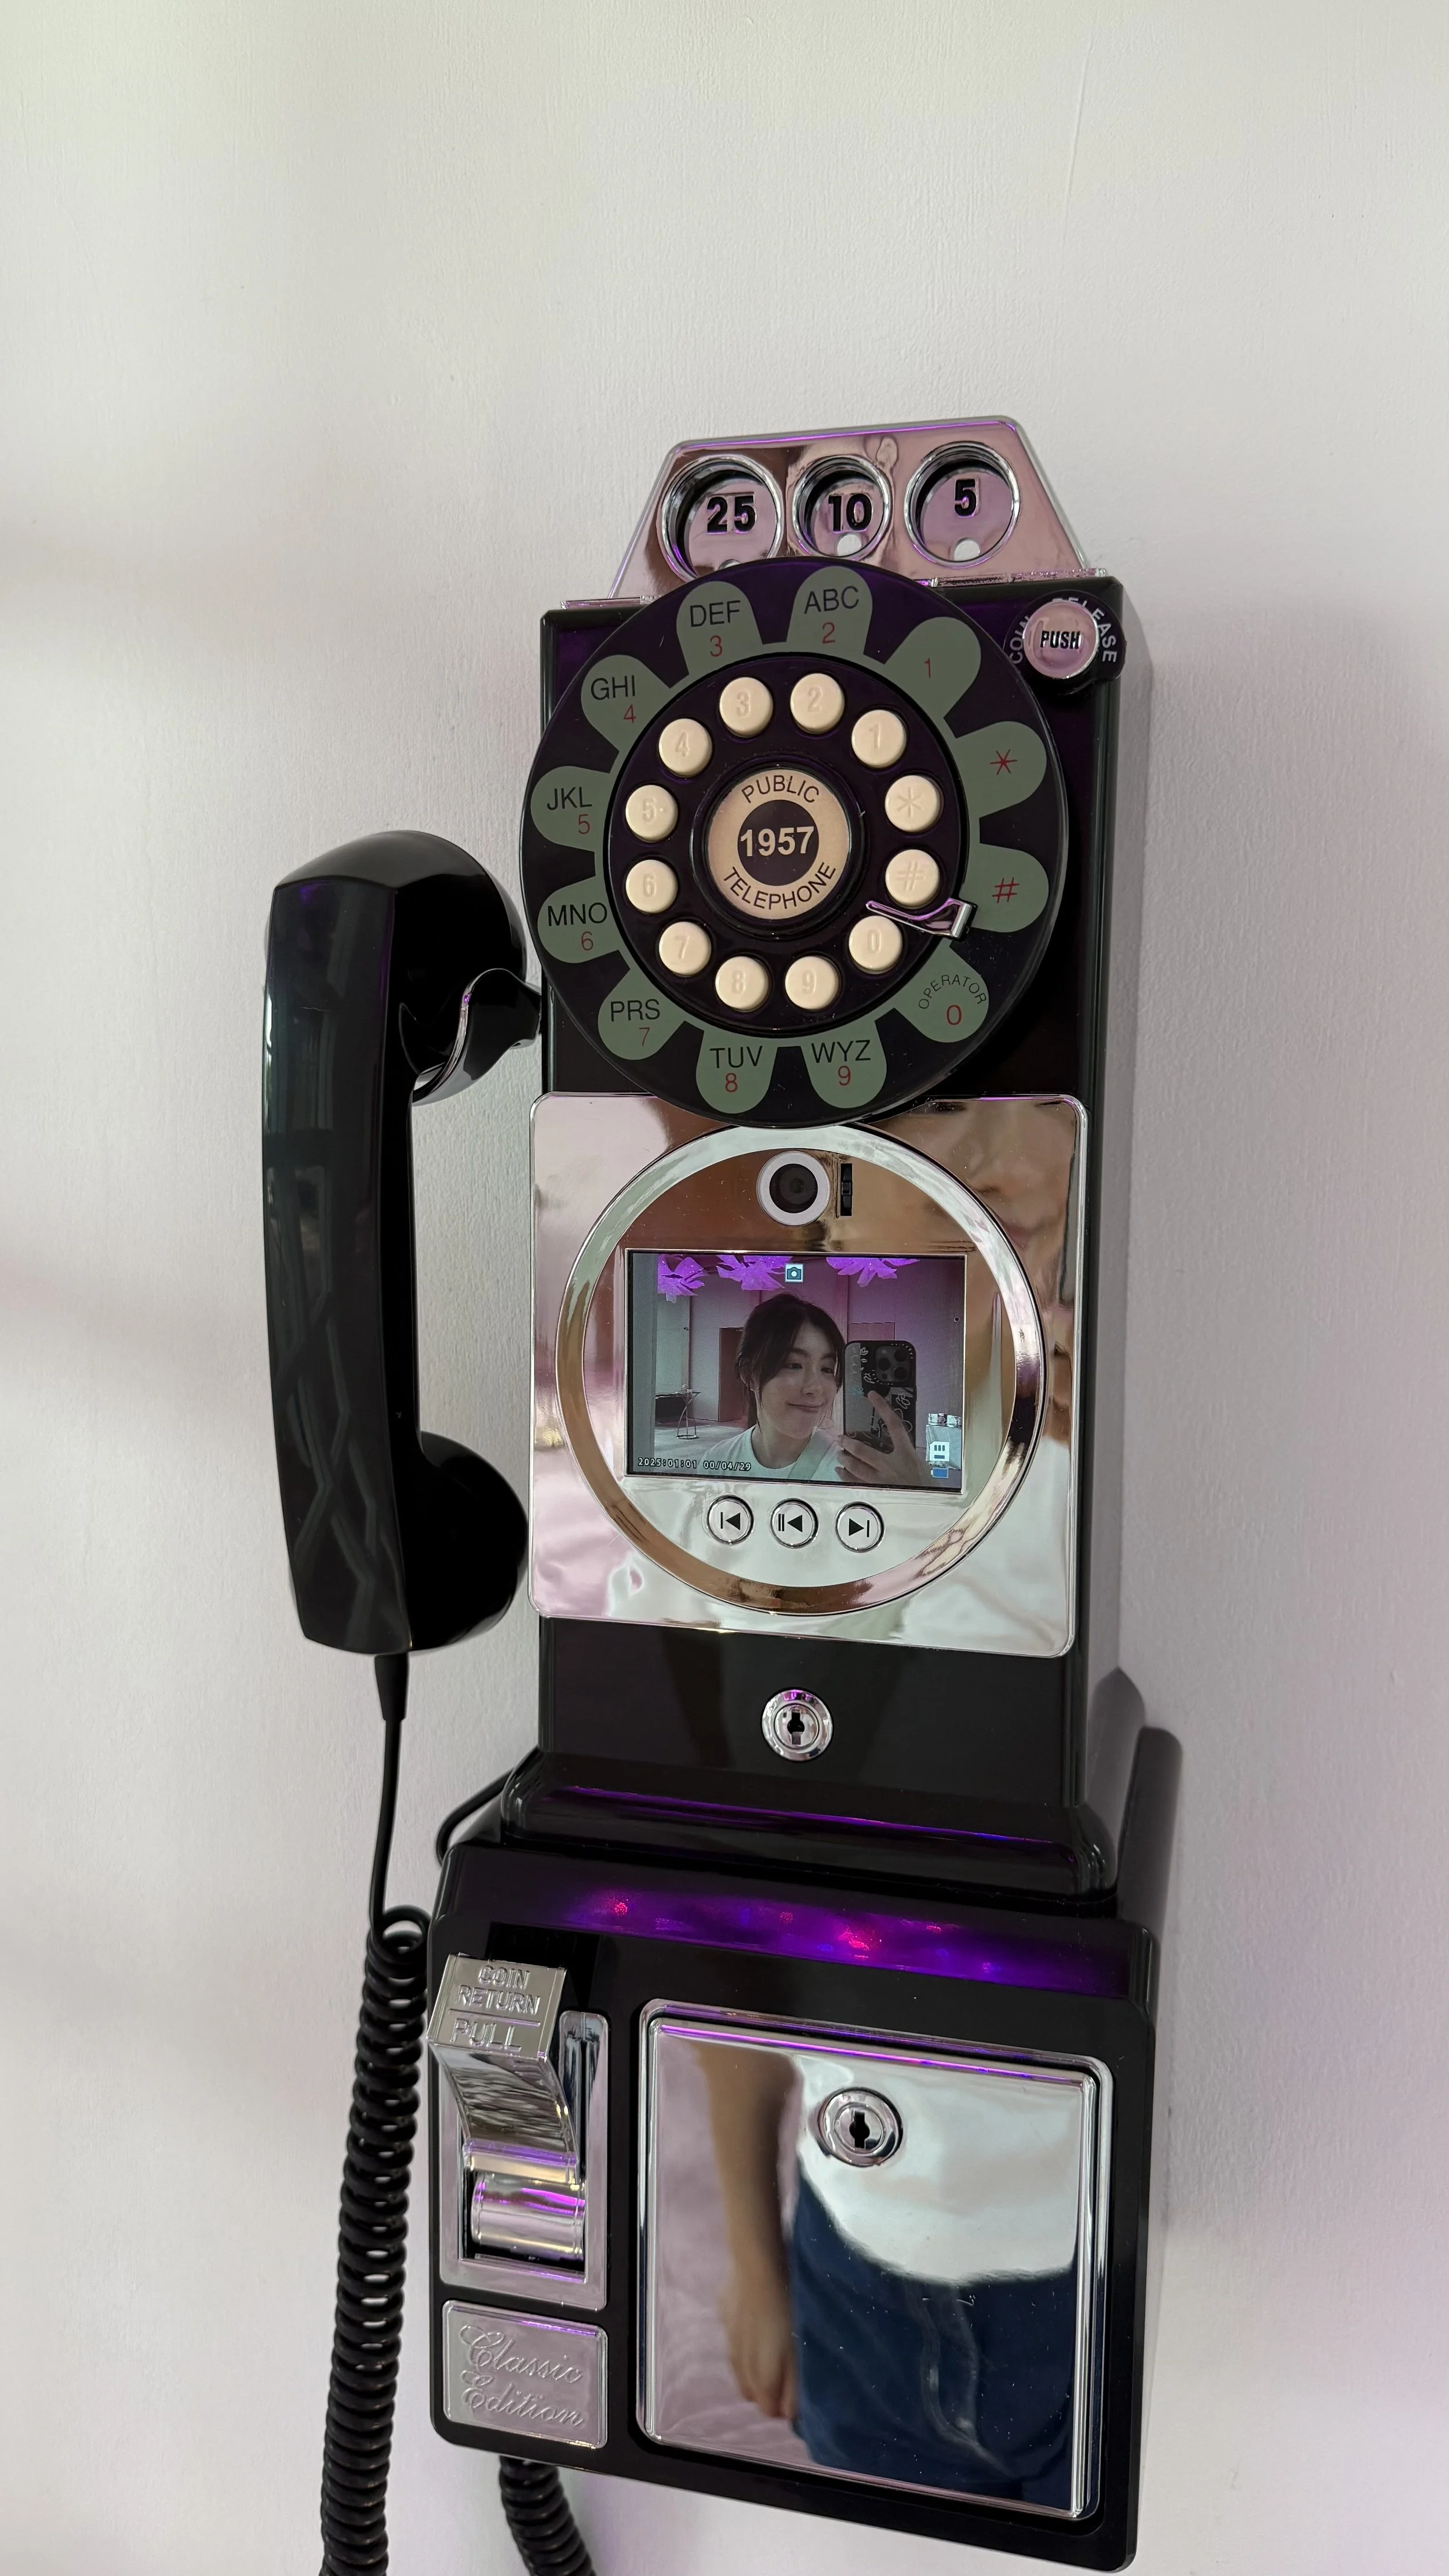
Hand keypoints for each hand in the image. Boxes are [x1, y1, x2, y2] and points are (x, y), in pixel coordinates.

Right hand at [720, 2254, 797, 2418]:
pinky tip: (756, 2321)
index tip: (795, 2395)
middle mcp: (739, 2359)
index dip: (782, 2406)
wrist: (759, 2264)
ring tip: (771, 2351)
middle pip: (750, 2391)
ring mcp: (729, 2334)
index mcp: (759, 2373)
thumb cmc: (788, 2308)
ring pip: (738, 2366)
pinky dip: (744, 2338)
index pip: (766, 2408)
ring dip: (753, 2367)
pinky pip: (733, 2334)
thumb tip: (788, 2414)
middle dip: (767, 2390)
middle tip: (786, 2373)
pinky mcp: (724, 2311)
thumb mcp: (798, 2350)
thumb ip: (793, 2385)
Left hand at [838, 1391, 930, 1486]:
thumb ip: (906, 1457)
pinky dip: (845, 1476)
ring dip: (845, 1460)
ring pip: (855, 1467)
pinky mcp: (875, 1494)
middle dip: (849, 1444)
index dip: (882, 1408)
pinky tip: (840, 1473)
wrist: (927, 1511)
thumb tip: (894, 1451)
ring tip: (839, 1455)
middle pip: (863, 1450)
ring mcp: (881, 1481)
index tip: (872, 1395)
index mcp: (906, 1454)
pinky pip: (854, 1483)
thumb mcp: (922, 1467)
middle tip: (841, 1439)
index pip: (894, 1424)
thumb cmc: (927, 1488)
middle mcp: (891, 1465)